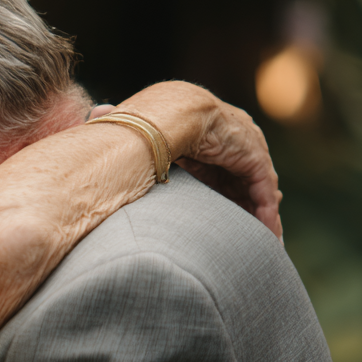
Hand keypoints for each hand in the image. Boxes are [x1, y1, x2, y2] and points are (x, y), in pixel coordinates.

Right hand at [101, 82, 282, 239]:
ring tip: (261, 244)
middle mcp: (224, 138)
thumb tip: (94, 116)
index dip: (218, 192)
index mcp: (199, 133)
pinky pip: (262, 189)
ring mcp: (241, 144)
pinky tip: (267, 237)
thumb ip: (116, 138)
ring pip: (253, 187)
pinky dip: (266, 213)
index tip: (219, 218)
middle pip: (237, 179)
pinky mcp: (252, 155)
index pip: (215, 166)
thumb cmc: (135, 129)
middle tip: (246, 237)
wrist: (158, 118)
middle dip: (243, 208)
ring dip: (258, 216)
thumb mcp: (128, 144)